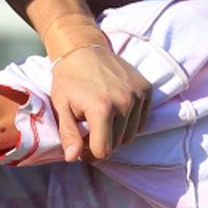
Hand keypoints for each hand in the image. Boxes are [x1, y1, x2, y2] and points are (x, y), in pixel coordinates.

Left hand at [49, 43, 150, 161]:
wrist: (82, 49)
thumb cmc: (68, 79)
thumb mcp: (61, 106)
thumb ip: (68, 134)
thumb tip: (72, 158)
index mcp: (101, 109)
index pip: (103, 150)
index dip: (90, 154)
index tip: (81, 147)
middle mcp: (124, 103)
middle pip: (117, 144)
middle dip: (102, 142)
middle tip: (88, 130)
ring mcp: (137, 95)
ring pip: (130, 134)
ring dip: (116, 133)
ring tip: (100, 120)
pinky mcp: (146, 89)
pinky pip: (141, 120)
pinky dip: (129, 122)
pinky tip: (114, 111)